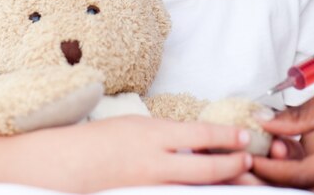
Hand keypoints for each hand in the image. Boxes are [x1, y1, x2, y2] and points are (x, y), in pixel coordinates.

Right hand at [6, 115, 251, 190]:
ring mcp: (148, 185)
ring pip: (194, 189)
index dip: (226, 138)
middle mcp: (154, 162)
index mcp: (152, 134)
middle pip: (204, 169)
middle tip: (250, 163)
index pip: (200, 135)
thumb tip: (194, 142)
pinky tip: (203, 192)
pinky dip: (193, 194)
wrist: (63, 165)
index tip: (244, 138)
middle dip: (232, 167)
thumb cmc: (98, 140)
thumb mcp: (134, 126)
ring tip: (239, 181)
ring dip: (219, 184)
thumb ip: (165, 136)